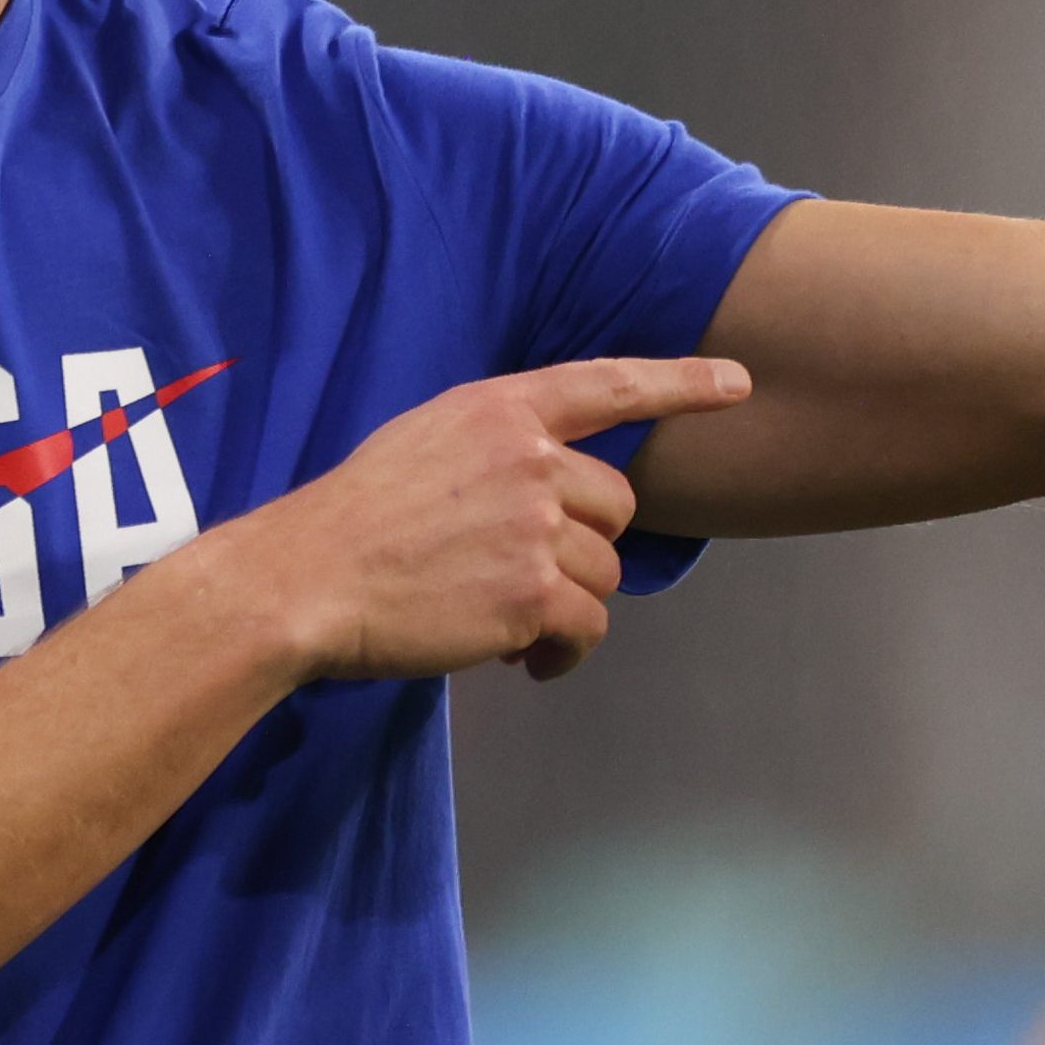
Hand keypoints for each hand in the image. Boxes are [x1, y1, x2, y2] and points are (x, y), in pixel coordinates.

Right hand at [187, 354, 750, 684]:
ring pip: (603, 574)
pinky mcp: (532, 593)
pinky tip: (521, 660)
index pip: (607, 385)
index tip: (737, 384)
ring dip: (566, 607)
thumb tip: (549, 496)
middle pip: (615, 507)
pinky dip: (562, 654)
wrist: (307, 578)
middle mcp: (529, 457)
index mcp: (500, 409)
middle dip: (583, 549)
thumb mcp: (425, 443)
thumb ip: (496, 450)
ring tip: (505, 622)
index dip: (679, 384)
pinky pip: (586, 629)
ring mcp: (534, 524)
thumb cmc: (353, 519)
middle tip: (522, 579)